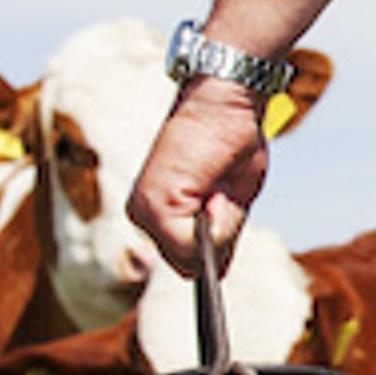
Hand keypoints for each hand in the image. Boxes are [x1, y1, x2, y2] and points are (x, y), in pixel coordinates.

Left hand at [127, 81, 268, 274]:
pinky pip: (191, 243)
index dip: (214, 249)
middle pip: (187, 264)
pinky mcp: (153, 205)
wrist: (220, 102)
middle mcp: (143, 215)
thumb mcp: (232, 199)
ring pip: (189, 257)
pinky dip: (215, 221)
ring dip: (215, 229)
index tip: (223, 211)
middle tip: (220, 194)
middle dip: (214, 241)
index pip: (186, 260)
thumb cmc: (230, 143)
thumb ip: (220, 236)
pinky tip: (213, 188)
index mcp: (158, 213)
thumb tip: (215, 272)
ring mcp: (144, 212)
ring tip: (216, 188)